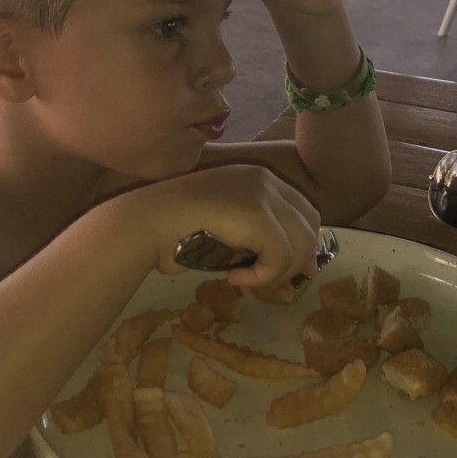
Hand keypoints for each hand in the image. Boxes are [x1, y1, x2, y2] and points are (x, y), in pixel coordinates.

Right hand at [140, 165, 321, 285]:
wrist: (147, 221)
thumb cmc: (176, 229)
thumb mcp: (226, 228)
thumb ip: (258, 239)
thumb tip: (304, 266)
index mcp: (257, 177)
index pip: (301, 209)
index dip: (303, 242)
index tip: (292, 268)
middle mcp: (265, 180)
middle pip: (309, 223)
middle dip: (299, 257)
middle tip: (275, 280)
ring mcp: (262, 194)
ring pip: (300, 243)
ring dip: (277, 271)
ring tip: (248, 279)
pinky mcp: (258, 215)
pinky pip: (280, 257)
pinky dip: (262, 276)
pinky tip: (234, 277)